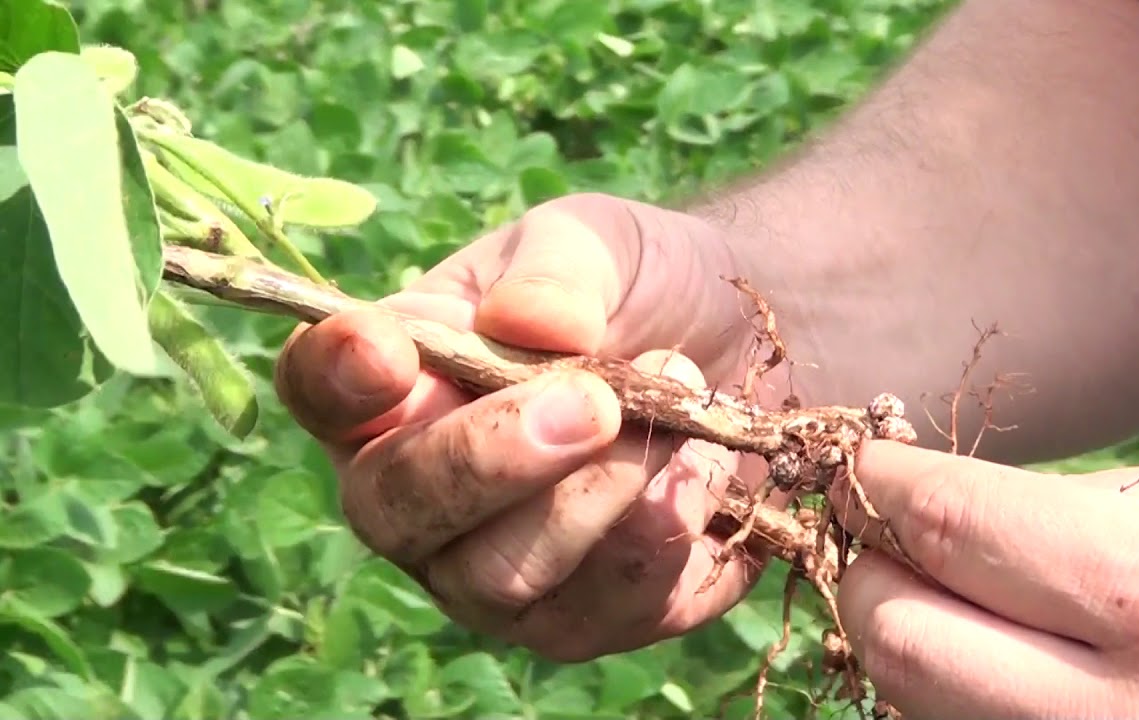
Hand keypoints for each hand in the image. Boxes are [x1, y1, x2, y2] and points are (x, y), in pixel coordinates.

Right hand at [274, 193, 770, 660]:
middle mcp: (422, 492)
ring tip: (675, 412)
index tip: (385, 347)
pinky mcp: (587, 616)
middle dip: (487, 459)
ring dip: (598, 493)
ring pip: (497, 576)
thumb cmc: (637, 289)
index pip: (322, 393)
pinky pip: (605, 608)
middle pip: (393, 511)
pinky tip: (702, 464)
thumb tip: (528, 323)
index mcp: (398, 384)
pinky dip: (664, 525)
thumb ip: (558, 271)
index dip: (336, 377)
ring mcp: (494, 570)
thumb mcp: (601, 245)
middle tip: (591, 402)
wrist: (740, 352)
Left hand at [834, 440, 1138, 718]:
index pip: (955, 524)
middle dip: (871, 570)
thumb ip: (1078, 506)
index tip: (862, 463)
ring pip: (913, 707)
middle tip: (884, 532)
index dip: (883, 482)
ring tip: (944, 596)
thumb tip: (936, 503)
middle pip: (901, 636)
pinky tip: (991, 664)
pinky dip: (944, 700)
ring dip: (904, 639)